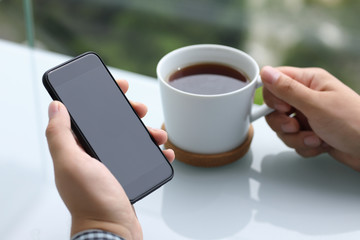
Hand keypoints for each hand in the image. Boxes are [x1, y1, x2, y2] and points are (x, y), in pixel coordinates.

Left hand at [45, 79, 174, 238]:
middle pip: (113, 124)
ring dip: (147, 132)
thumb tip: (56, 106)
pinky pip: (143, 158)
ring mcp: (111, 165)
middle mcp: (93, 155)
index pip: (88, 114)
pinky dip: (155, 153)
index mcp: (78, 148)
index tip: (118, 87)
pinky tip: (164, 152)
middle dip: (129, 112)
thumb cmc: (92, 201)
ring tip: (159, 135)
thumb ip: (59, 135)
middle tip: (140, 108)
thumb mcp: (72, 164)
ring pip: (131, 139)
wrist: (113, 232)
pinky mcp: (126, 176)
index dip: (103, 97)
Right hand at [261, 66, 359, 170]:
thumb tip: (265, 72)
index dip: (272, 97)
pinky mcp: (310, 132)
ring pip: (283, 127)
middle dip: (283, 123)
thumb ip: (287, 89)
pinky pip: (293, 139)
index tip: (284, 108)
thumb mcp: (316, 104)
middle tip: (296, 126)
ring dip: (296, 138)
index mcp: (309, 81)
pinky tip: (321, 144)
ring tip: (316, 139)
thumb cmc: (353, 123)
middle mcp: (307, 97)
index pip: (275, 82)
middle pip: (275, 108)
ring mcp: (308, 116)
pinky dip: (305, 146)